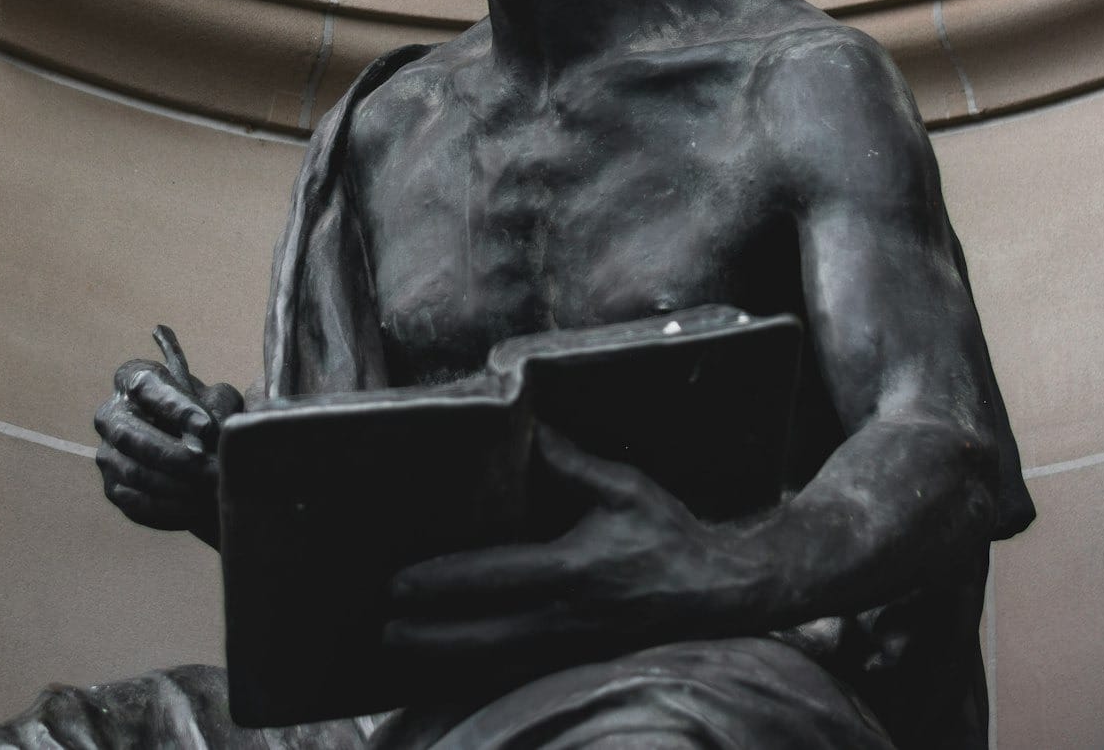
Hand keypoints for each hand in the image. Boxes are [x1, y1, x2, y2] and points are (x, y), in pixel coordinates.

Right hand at [93, 325, 242, 545]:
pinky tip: (198, 509)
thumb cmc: (209, 414)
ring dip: (176, 487)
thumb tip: (202, 434)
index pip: (145, 387)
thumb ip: (215, 408)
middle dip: (176, 457)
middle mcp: (111, 414)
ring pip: (134, 473)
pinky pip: (136, 502)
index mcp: (134, 378)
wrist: (199, 448)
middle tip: (212, 472)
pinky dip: (169, 508)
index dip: (176, 408)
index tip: (207, 428)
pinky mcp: (114, 487)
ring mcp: (107, 453)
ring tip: (211, 493)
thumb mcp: (220, 401)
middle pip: (131, 436)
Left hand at [384, 426, 777, 669]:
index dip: (444, 583)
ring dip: (446, 661)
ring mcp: (573, 648)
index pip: (496, 578)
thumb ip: (573, 465)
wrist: (720, 592)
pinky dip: (479, 671)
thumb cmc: (669, 535)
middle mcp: (569, 616)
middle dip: (430, 636)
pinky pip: (519, 672)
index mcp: (575, 569)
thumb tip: (530, 431)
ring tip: (399, 652)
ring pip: (497, 662)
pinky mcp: (580, 663)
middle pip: (484, 636)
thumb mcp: (625, 489)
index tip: (400, 584)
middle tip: (383, 629)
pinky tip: (447, 669)